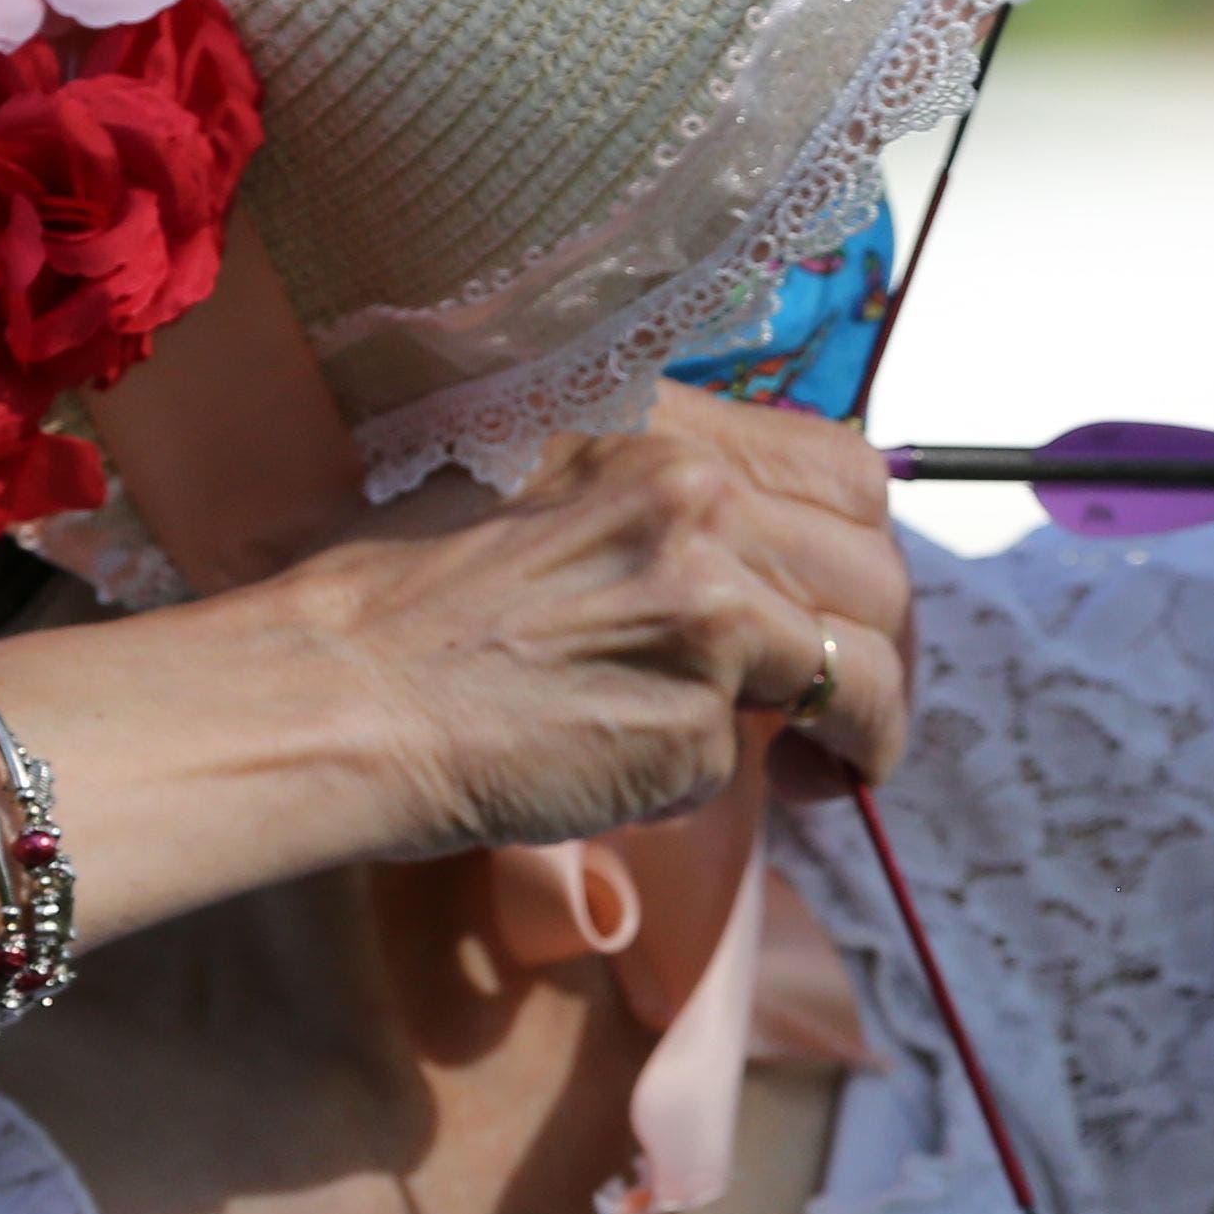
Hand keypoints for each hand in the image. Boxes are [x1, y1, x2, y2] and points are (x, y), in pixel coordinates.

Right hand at [265, 392, 913, 857]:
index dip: (864, 549)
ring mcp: (707, 611)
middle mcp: (700, 504)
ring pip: (862, 673)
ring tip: (819, 775)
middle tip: (852, 705)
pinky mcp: (694, 719)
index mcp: (664, 432)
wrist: (328, 690)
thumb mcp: (535, 486)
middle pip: (878, 573)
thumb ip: (656, 506)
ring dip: (862, 733)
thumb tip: (758, 563)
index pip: (846, 471)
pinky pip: (748, 756)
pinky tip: (648, 781)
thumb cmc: (401, 599)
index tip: (850, 603)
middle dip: (885, 650)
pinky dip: (714, 781)